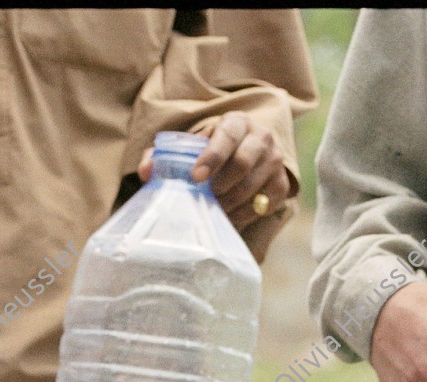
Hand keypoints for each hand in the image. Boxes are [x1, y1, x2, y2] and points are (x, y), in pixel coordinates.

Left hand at [136, 111, 291, 234]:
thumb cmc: (212, 149)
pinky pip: (264, 204)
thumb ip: (164, 156)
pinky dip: (244, 214)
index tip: (196, 178)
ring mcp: (275, 160)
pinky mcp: (281, 183)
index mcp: (237, 121)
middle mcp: (261, 136)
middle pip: (243, 164)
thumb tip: (145, 173)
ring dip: (229, 204)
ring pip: (252, 187)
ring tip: (213, 210)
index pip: (227, 136)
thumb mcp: (192, 146)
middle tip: (205, 199)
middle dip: (220, 186)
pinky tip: (230, 216)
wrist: (247, 149)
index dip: (212, 157)